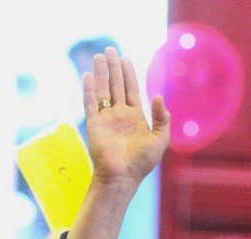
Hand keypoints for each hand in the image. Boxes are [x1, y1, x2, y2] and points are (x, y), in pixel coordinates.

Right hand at [83, 47, 169, 189]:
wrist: (122, 176)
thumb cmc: (141, 162)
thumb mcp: (160, 140)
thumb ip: (162, 119)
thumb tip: (158, 96)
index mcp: (136, 118)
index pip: (131, 91)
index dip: (129, 75)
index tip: (126, 60)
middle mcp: (120, 116)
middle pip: (116, 86)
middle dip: (114, 68)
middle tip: (111, 50)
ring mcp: (106, 119)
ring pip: (103, 90)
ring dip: (101, 73)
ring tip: (100, 56)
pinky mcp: (94, 124)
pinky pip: (90, 103)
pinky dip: (88, 89)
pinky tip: (87, 75)